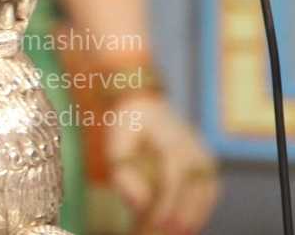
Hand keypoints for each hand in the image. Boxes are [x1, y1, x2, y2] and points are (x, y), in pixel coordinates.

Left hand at [102, 91, 218, 234]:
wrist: (144, 103)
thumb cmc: (126, 126)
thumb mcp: (116, 145)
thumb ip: (124, 174)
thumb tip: (139, 204)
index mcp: (174, 146)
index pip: (171, 188)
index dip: (162, 212)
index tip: (149, 228)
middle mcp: (197, 153)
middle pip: (191, 198)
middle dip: (175, 222)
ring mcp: (206, 158)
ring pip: (203, 200)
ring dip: (189, 220)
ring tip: (170, 234)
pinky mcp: (208, 165)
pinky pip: (208, 194)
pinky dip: (197, 211)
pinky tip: (183, 225)